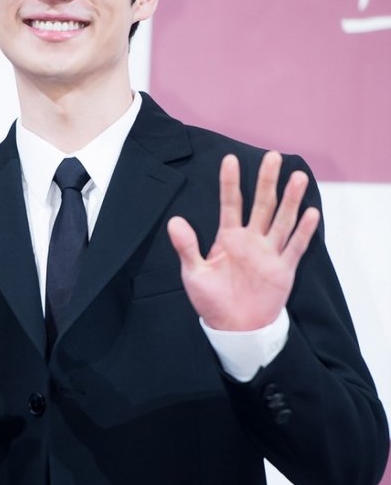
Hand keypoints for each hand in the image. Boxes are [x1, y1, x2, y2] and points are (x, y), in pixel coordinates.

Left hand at [167, 151, 320, 330]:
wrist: (234, 328)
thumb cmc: (212, 301)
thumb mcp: (194, 273)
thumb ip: (187, 247)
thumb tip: (174, 221)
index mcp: (228, 238)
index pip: (231, 204)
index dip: (230, 183)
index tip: (229, 159)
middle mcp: (252, 240)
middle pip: (262, 205)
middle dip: (266, 181)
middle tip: (272, 157)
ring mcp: (269, 253)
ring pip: (282, 220)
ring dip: (290, 200)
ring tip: (297, 176)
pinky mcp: (283, 269)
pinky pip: (295, 247)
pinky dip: (303, 231)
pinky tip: (310, 213)